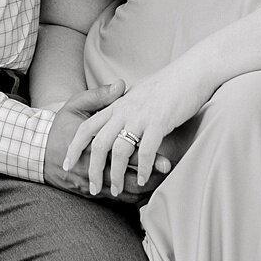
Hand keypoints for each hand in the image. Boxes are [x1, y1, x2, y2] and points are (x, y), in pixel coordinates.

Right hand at [43, 80, 165, 204]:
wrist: (36, 152)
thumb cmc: (60, 127)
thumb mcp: (75, 106)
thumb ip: (99, 96)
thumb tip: (121, 85)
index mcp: (93, 143)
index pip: (124, 153)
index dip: (146, 159)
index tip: (166, 161)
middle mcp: (93, 166)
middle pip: (127, 178)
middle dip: (149, 180)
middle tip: (168, 177)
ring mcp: (90, 182)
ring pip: (122, 193)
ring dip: (142, 192)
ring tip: (160, 185)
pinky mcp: (88, 191)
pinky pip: (113, 201)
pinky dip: (130, 199)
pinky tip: (144, 194)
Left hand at [63, 61, 214, 197]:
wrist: (191, 70)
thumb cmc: (169, 83)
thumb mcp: (139, 91)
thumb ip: (124, 103)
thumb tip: (115, 113)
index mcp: (117, 104)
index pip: (86, 127)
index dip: (75, 147)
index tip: (68, 165)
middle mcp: (124, 111)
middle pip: (99, 144)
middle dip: (93, 170)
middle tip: (93, 188)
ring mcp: (141, 117)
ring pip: (120, 151)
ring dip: (116, 175)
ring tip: (115, 190)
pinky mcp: (160, 122)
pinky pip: (147, 151)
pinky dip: (143, 169)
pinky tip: (143, 180)